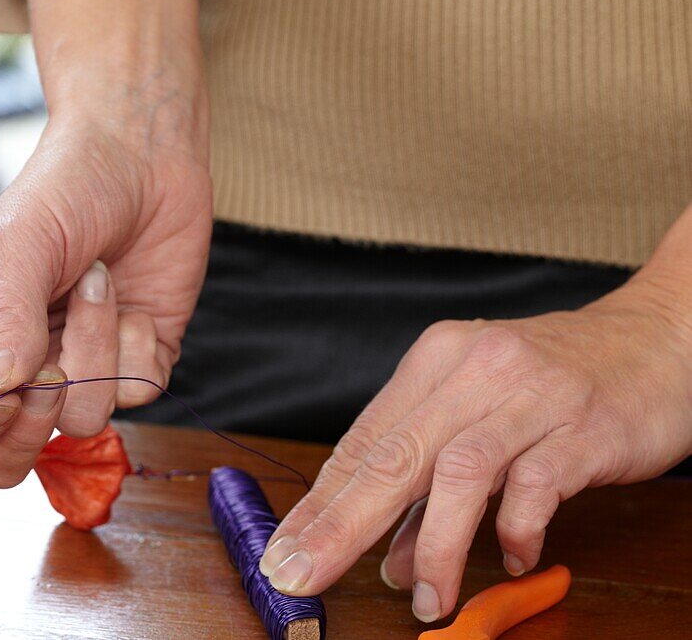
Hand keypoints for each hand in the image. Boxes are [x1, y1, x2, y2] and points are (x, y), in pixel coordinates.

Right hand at [0, 0, 208, 489]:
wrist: (143, 156)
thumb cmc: (63, 189)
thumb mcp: (19, 245)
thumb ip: (6, 321)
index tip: (1, 392)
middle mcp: (23, 369)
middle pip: (12, 458)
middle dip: (34, 418)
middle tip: (46, 363)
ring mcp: (82, 370)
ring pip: (84, 420)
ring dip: (95, 347)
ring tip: (96, 281)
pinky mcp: (137, 363)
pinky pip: (138, 394)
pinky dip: (137, 345)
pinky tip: (131, 297)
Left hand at [258, 274, 691, 620]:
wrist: (657, 338)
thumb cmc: (555, 381)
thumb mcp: (480, 416)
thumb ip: (432, 488)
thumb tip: (391, 561)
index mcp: (434, 361)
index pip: (362, 441)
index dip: (320, 503)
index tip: (285, 551)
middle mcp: (473, 369)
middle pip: (393, 455)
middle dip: (342, 525)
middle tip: (308, 574)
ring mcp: (529, 395)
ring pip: (459, 472)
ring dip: (435, 545)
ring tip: (428, 600)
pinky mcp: (584, 425)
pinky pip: (538, 484)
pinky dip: (518, 528)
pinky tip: (514, 558)